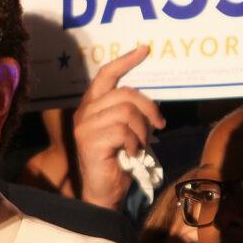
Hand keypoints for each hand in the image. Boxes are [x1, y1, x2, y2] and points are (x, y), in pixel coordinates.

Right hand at [72, 45, 163, 208]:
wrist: (103, 192)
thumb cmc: (116, 161)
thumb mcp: (123, 131)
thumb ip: (127, 112)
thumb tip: (149, 102)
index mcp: (91, 106)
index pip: (106, 75)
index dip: (125, 60)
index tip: (145, 49)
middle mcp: (84, 112)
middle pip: (125, 93)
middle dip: (148, 108)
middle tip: (158, 124)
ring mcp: (85, 126)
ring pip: (127, 112)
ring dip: (142, 130)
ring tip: (139, 145)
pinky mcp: (90, 141)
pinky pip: (123, 131)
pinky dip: (135, 143)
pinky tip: (131, 153)